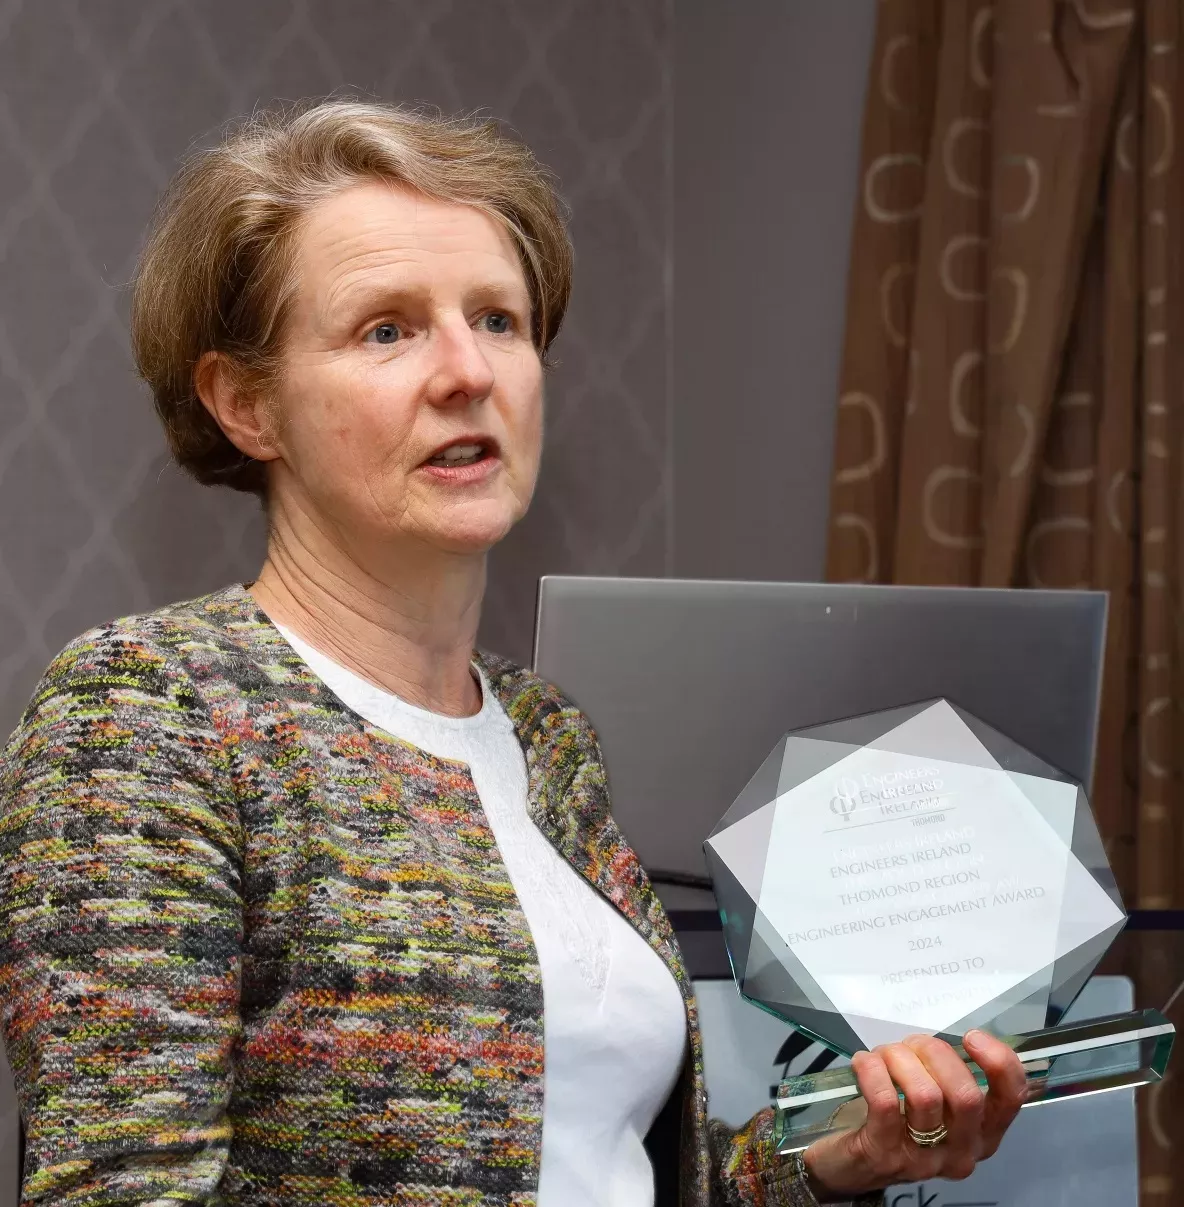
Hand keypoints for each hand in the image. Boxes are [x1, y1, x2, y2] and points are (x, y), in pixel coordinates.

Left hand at [801, 1029, 1026, 1201]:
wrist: (852, 1164)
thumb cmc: (897, 1121)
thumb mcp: (934, 1099)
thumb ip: (947, 1074)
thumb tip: (944, 1039)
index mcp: (982, 1134)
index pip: (1011, 1099)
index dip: (999, 1062)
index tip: (971, 1036)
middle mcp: (962, 1151)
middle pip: (967, 1095)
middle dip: (934, 1053)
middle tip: (907, 1047)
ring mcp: (925, 1159)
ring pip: (925, 1095)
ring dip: (898, 1060)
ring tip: (881, 1057)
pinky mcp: (886, 1155)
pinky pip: (885, 1102)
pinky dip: (872, 1071)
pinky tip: (863, 1063)